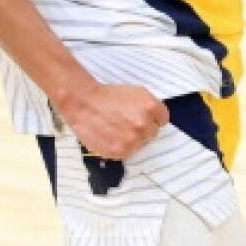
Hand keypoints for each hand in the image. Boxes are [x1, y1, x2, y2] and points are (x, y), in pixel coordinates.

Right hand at [54, 80, 168, 159]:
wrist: (83, 103)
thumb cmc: (107, 96)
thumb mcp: (135, 92)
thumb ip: (149, 106)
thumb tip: (155, 120)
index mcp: (151, 107)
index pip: (162, 120)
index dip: (151, 118)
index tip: (140, 116)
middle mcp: (144, 125)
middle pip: (152, 133)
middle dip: (141, 129)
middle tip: (125, 123)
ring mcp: (132, 140)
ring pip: (140, 145)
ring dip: (131, 140)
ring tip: (115, 130)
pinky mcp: (120, 152)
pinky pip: (127, 153)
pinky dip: (120, 147)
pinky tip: (110, 137)